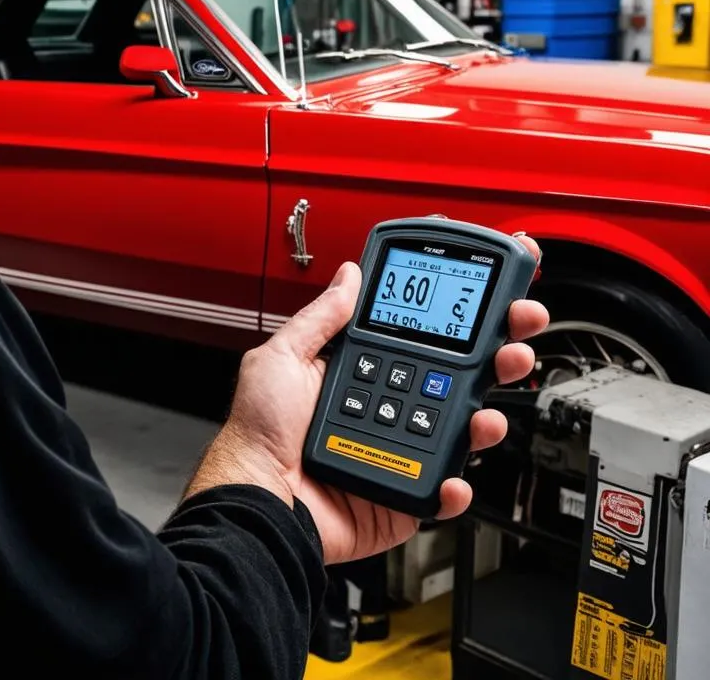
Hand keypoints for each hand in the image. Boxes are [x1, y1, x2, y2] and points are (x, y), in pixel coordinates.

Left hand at [186, 237, 547, 564]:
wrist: (255, 496)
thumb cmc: (257, 431)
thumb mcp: (284, 356)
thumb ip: (323, 317)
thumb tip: (349, 275)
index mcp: (362, 370)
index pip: (420, 337)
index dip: (457, 316)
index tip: (492, 292)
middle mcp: (386, 407)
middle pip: (455, 378)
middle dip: (495, 352)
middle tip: (518, 332)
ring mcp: (397, 450)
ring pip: (458, 431)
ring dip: (486, 416)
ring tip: (489, 408)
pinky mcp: (401, 495)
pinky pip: (440, 490)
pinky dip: (455, 485)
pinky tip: (454, 472)